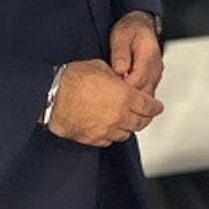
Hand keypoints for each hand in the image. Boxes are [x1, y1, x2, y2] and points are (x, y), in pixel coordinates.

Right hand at [47, 59, 162, 146]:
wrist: (51, 95)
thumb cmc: (73, 79)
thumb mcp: (101, 68)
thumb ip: (116, 77)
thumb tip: (120, 80)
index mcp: (125, 97)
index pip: (149, 106)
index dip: (155, 107)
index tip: (157, 107)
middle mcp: (119, 116)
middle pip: (140, 123)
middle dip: (144, 118)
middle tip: (144, 114)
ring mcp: (106, 130)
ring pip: (126, 134)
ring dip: (128, 127)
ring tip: (125, 120)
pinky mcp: (93, 139)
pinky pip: (109, 141)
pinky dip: (112, 135)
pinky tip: (108, 128)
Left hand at [110, 11, 161, 95]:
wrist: (140, 26)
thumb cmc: (130, 30)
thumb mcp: (121, 35)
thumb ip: (121, 52)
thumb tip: (120, 69)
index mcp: (149, 54)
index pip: (139, 78)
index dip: (124, 87)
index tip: (110, 89)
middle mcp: (155, 67)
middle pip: (144, 90)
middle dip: (127, 97)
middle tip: (109, 97)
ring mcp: (155, 75)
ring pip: (146, 94)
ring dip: (132, 98)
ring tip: (114, 97)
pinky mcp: (152, 79)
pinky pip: (145, 93)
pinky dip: (135, 96)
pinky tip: (122, 95)